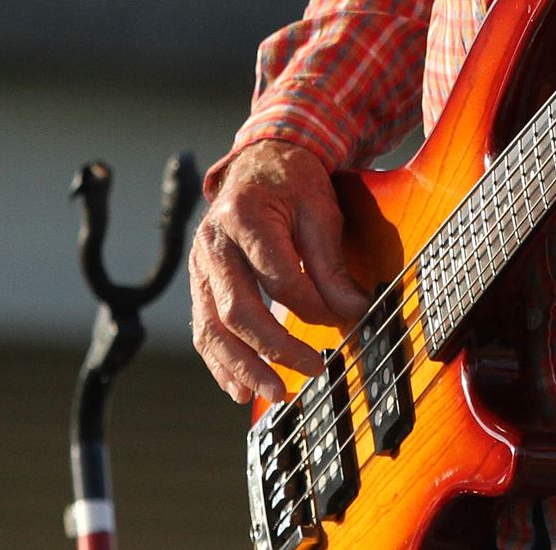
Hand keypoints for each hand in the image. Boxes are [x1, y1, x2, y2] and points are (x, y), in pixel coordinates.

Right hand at [189, 139, 371, 406]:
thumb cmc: (292, 183)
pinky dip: (220, 362)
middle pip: (237, 308)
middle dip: (273, 347)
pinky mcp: (200, 282)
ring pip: (212, 326)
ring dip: (242, 366)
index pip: (278, 275)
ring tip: (274, 394)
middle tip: (311, 369)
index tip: (344, 321)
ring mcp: (200, 265)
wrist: (258, 162)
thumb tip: (355, 310)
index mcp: (245, 215)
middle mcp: (214, 242)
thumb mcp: (321, 209)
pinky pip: (204, 328)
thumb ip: (332, 262)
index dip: (312, 305)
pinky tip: (239, 387)